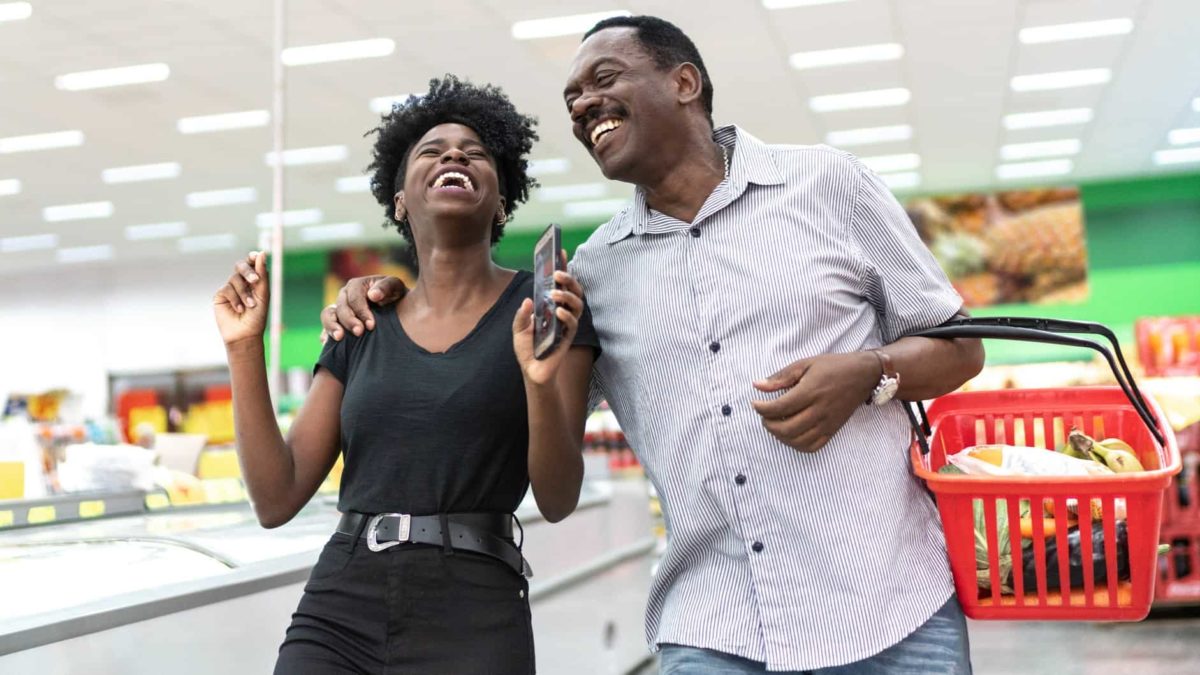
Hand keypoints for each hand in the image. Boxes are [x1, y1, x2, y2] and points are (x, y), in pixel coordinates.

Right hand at [214, 251, 268, 347]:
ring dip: (244, 292)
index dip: (253, 257)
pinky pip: (227, 289)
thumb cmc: (257, 316)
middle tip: (255, 281)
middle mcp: (241, 282)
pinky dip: (235, 299)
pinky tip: (239, 309)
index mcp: (254, 280)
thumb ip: (262, 275)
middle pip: (241, 265)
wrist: (245, 334)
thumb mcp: (263, 295)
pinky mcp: (221, 295)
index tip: (257, 255)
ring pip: (234, 278)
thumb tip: (261, 252)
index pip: (252, 263)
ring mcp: (230, 288)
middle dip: (248, 271)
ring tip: (250, 306)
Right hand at [320, 275, 406, 340]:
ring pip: (328, 315)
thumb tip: (372, 295)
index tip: (371, 325)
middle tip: (359, 333)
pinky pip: (326, 326)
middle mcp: (345, 295)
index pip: (354, 298)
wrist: (395, 308)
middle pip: (341, 307)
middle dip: (349, 321)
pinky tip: (328, 343)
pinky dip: (325, 334)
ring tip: (339, 338)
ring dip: (332, 326)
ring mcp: (338, 308)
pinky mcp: (336, 321)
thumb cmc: (395, 295)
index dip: (361, 311)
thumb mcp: (395, 287)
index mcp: (357, 285)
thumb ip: (385, 287)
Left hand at [512, 251, 584, 386]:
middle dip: (568, 279)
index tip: (560, 251)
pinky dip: (566, 316)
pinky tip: (558, 312)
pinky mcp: (568, 338)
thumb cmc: (527, 349)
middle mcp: (562, 313)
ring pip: (577, 305)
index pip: (560, 284)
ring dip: (567, 295)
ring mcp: (567, 325)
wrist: (531, 371)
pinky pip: (572, 324)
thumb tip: (528, 301)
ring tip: (555, 292)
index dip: (563, 267)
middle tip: (557, 273)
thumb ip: (521, 315)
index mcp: (552, 306)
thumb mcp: (518, 329)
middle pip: (574, 291)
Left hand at [749, 352, 878, 452]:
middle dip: (769, 424)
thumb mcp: (804, 364)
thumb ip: (780, 377)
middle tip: (764, 416)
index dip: (762, 408)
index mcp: (810, 391)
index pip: (779, 407)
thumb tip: (756, 385)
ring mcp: (827, 423)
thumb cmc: (832, 367)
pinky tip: (791, 434)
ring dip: (780, 436)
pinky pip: (812, 447)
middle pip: (786, 428)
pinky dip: (797, 445)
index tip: (755, 403)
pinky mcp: (832, 430)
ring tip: (775, 425)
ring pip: (797, 441)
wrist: (862, 375)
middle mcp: (819, 410)